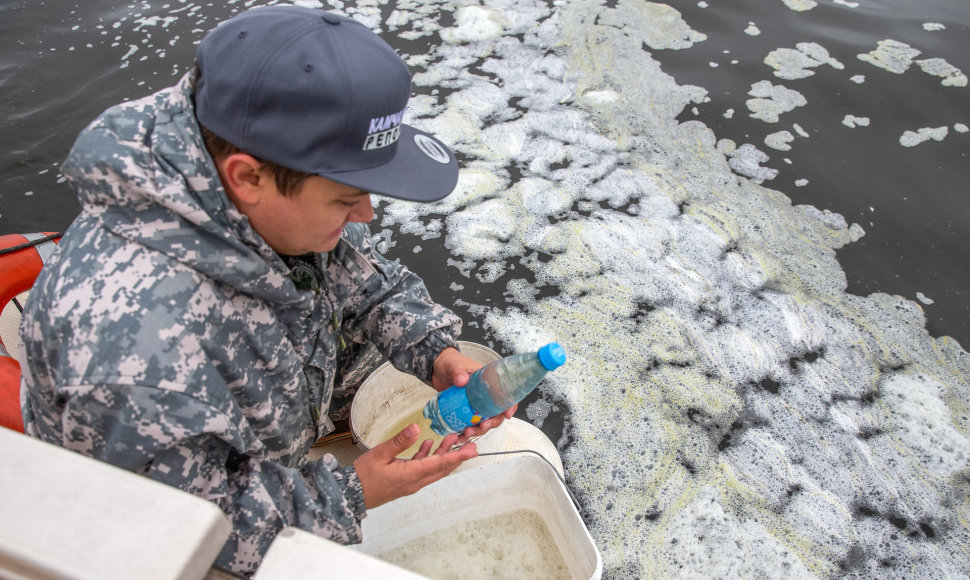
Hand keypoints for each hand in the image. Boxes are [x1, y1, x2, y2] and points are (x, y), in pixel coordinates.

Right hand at [353, 423, 477, 509]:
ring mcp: (410, 483)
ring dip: (442, 454)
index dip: (457, 456)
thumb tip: (415, 428)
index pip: (440, 464)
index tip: (472, 450)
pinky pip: (421, 469)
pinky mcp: (404, 482)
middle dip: (456, 456)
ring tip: (450, 439)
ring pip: (433, 469)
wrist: (350, 495)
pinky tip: (428, 445)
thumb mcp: (380, 454)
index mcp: (411, 475)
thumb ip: (399, 441)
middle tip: (470, 445)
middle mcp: (414, 482)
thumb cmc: (363, 476)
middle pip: (441, 469)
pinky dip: (427, 457)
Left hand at [430, 347, 515, 443]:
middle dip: (491, 423)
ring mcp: (476, 405)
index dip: (510, 406)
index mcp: (489, 382)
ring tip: (467, 432)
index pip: (505, 395)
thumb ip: (457, 372)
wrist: (436, 369)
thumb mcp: (454, 365)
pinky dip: (466, 432)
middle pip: (496, 413)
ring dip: (478, 430)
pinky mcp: (466, 411)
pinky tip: (459, 436)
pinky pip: (470, 424)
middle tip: (481, 427)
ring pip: (483, 421)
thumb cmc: (449, 363)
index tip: (507, 415)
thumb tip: (462, 381)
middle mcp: (485, 395)